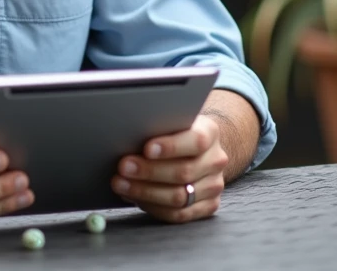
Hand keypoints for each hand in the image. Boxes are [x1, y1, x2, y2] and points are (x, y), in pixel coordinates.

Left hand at [111, 114, 228, 222]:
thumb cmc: (174, 133)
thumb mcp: (170, 122)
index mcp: (210, 133)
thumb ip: (158, 127)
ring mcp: (214, 185)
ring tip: (121, 184)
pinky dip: (153, 207)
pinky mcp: (208, 206)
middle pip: (183, 172)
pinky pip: (178, 214)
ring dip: (145, 192)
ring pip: (179, 197)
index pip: (196, 141)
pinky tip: (135, 197)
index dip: (171, 147)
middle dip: (149, 171)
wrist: (197, 149)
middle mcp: (216, 160)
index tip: (146, 149)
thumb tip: (128, 136)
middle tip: (123, 167)